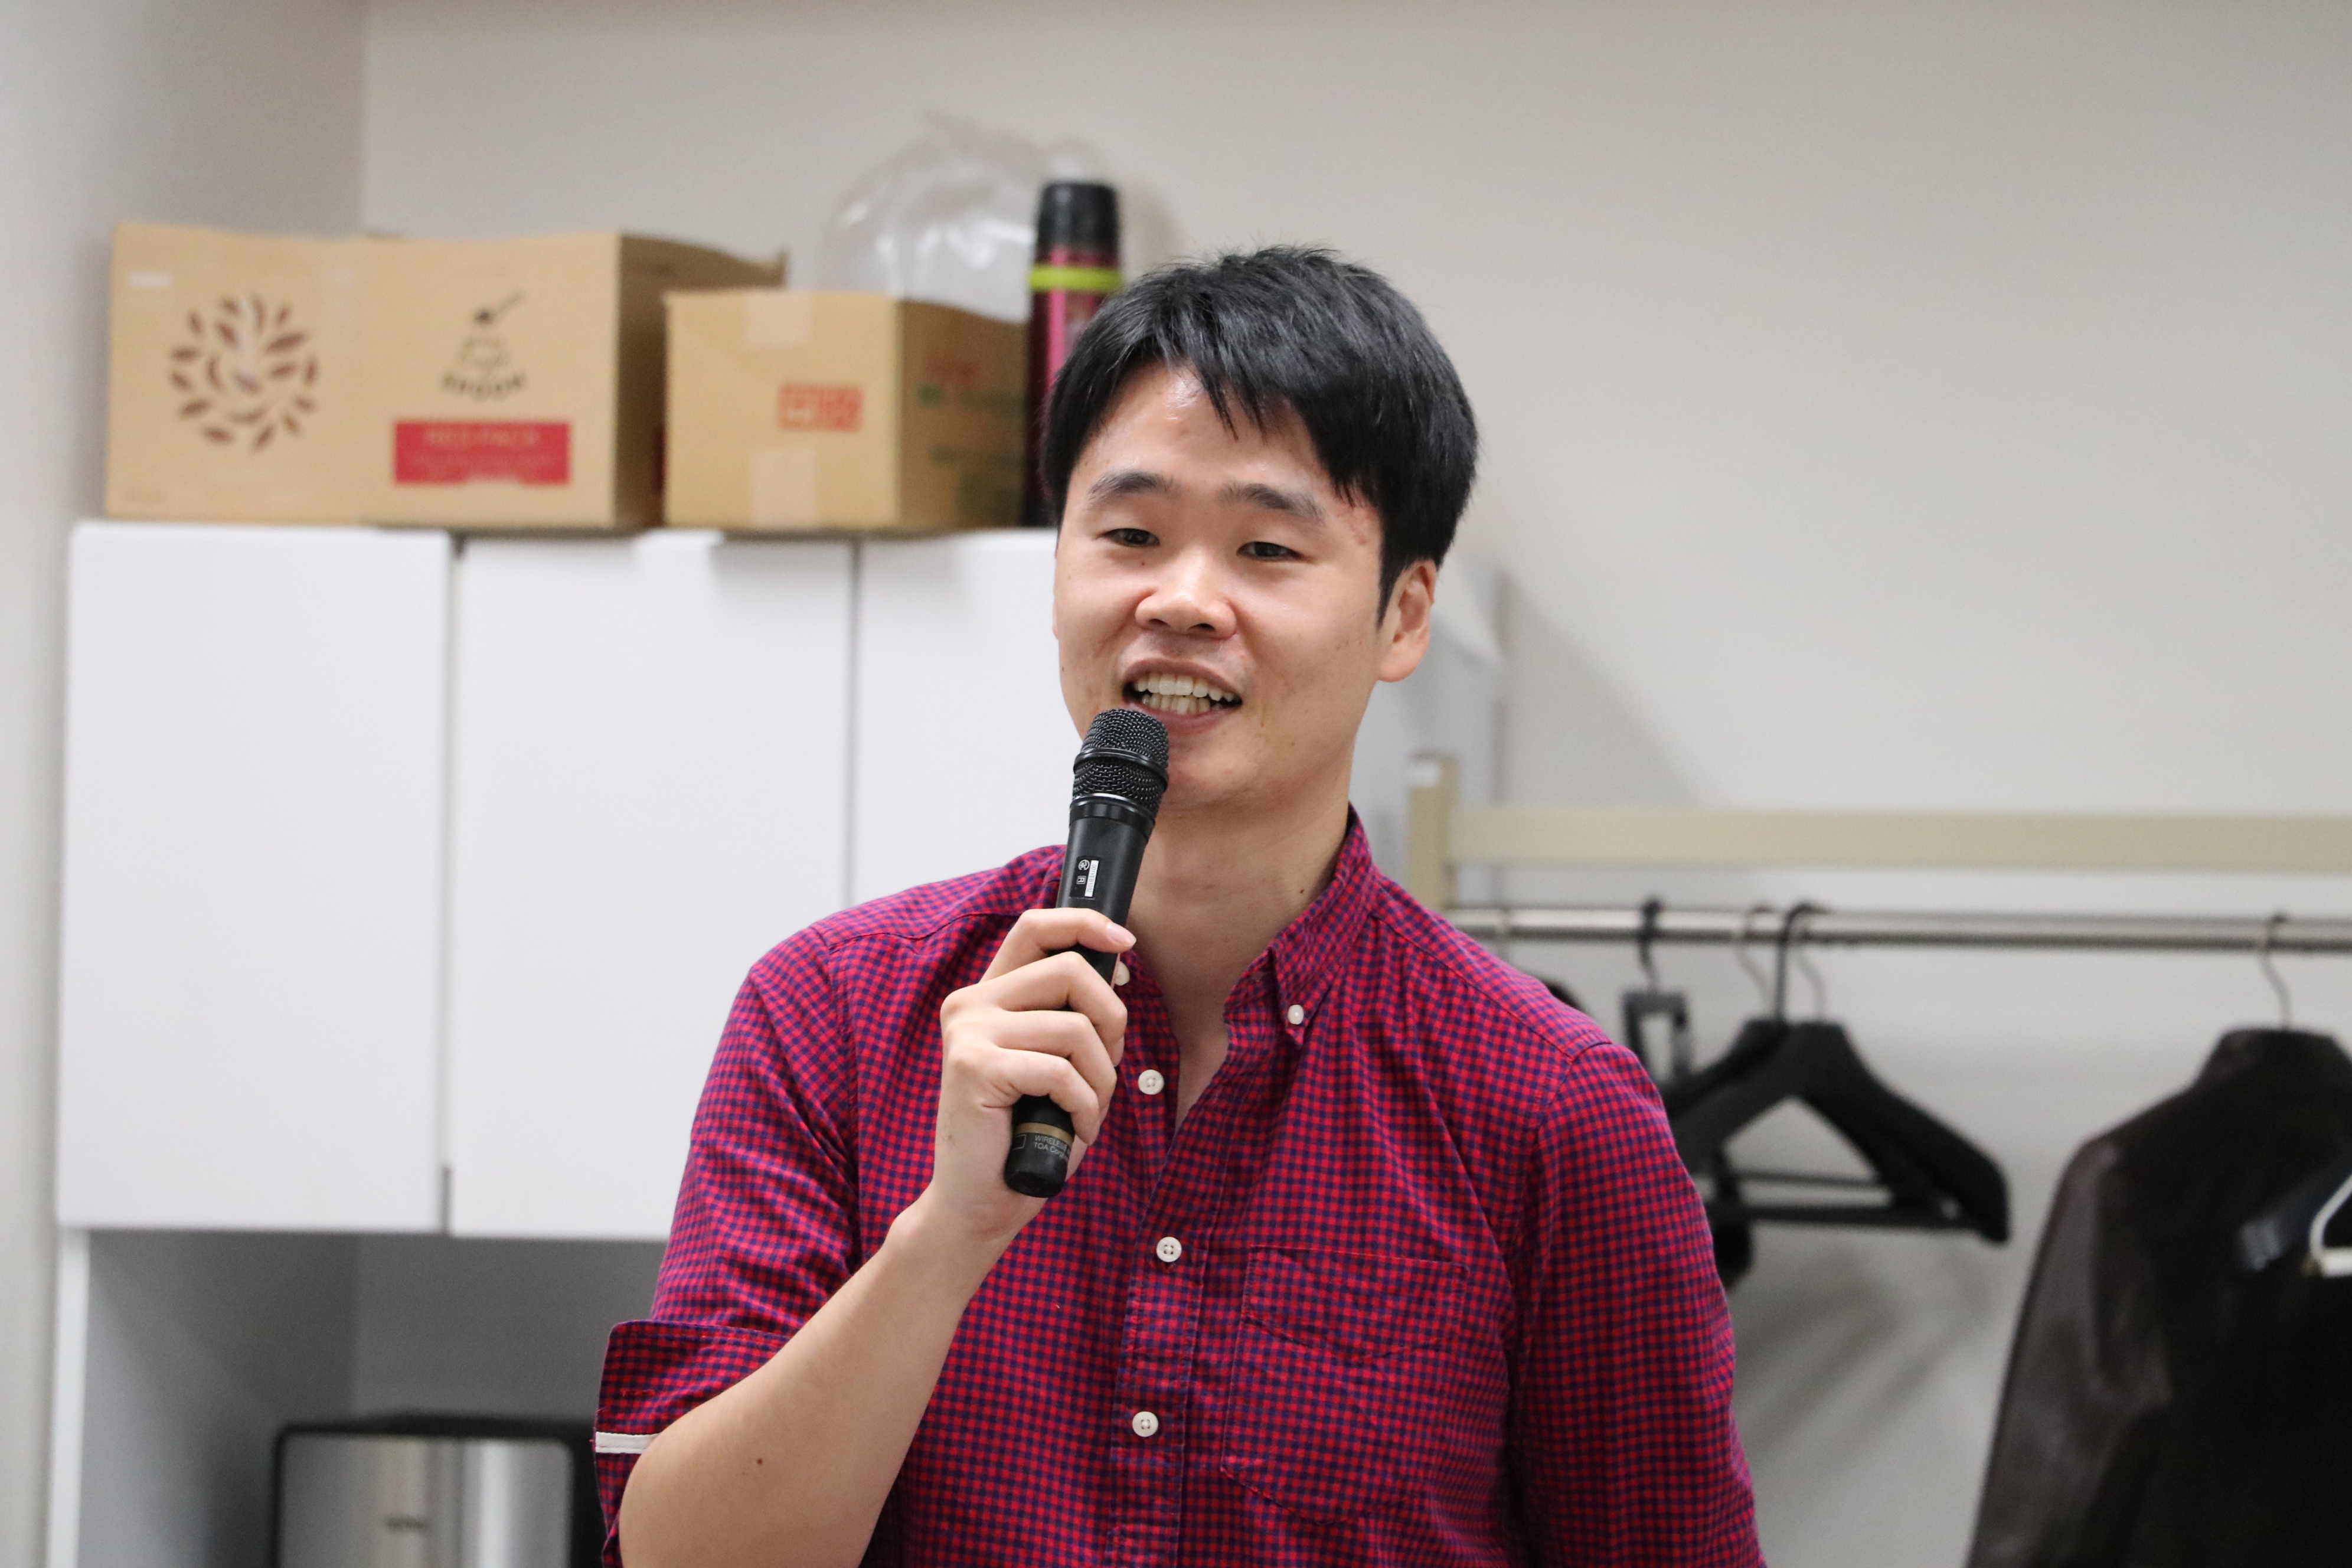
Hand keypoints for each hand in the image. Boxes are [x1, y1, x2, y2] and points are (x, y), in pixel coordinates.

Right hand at [919, 908, 1132, 1246]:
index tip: (1126, 943)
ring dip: (1100, 1079)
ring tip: (1086, 1111)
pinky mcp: (973, 1067)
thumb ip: (1069, 1012)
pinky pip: (1060, 1071)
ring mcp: (968, 1033)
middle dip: (1112, 1020)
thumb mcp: (1054, 1060)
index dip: (1085, 923)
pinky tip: (1073, 1131)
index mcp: (989, 995)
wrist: (983, 1201)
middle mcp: (970, 1004)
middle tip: (1107, 1066)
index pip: (1035, 927)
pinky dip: (1084, 1107)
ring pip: (1075, 1028)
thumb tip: (1117, 962)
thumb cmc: (1028, 1132)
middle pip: (1070, 971)